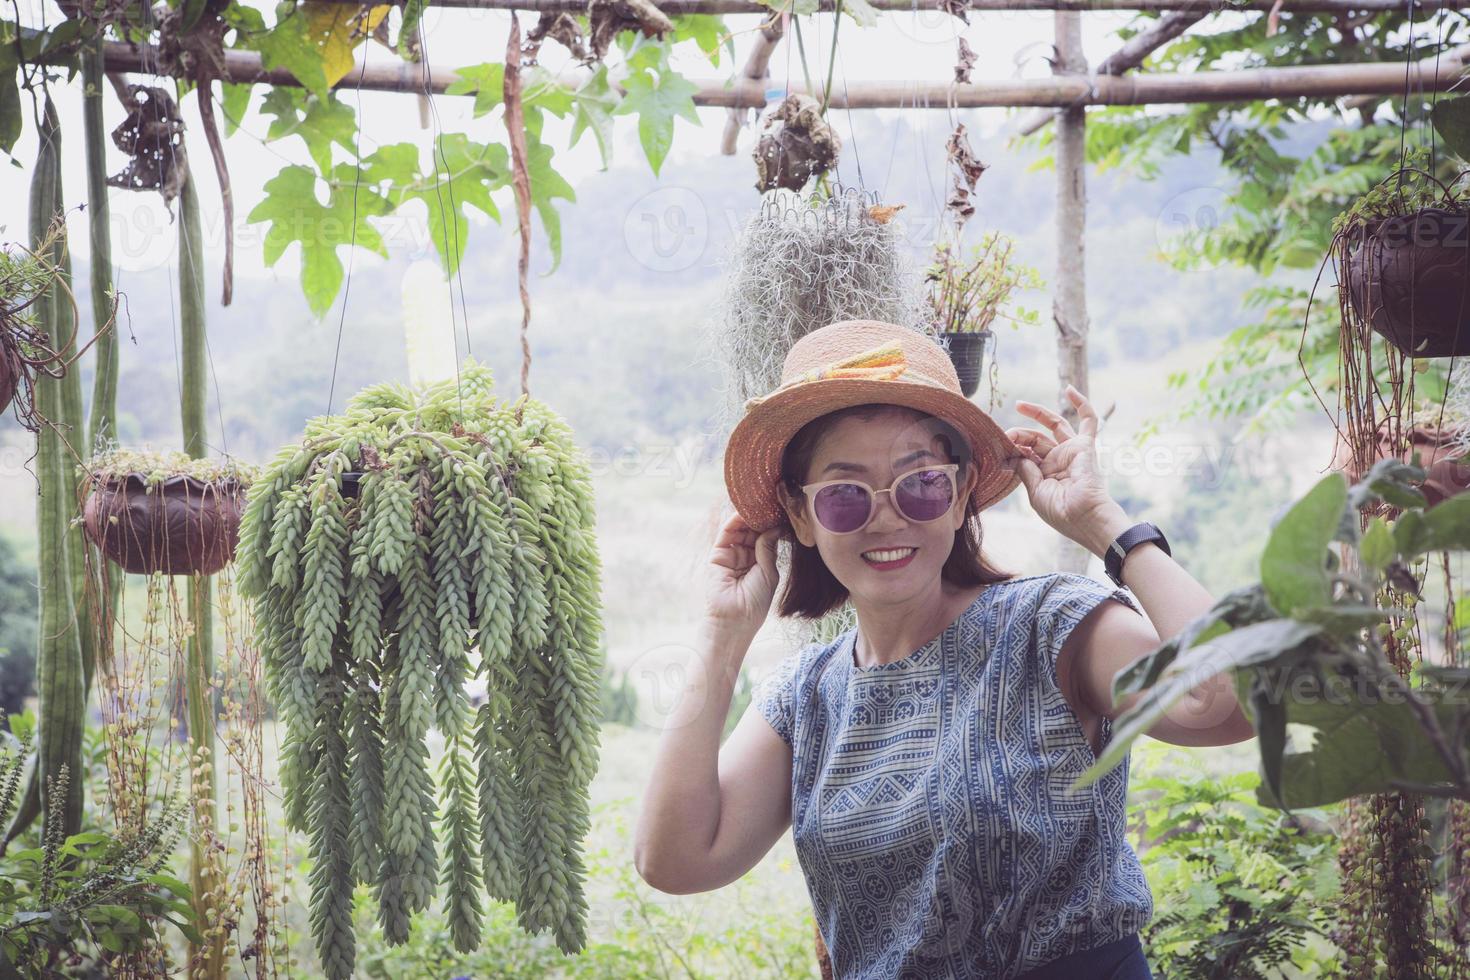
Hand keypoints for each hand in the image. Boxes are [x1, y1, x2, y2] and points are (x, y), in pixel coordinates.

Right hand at [703, 502, 780, 637]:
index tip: (783, 511)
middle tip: (773, 503)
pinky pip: (726, 534)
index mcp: (759, 563)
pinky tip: (746, 512)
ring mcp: (731, 555)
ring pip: (740, 530)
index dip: (773, 525)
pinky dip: (735, 521)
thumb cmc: (755, 603)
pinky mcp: (717, 555)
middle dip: (762, 518)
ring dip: (749, 517)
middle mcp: (745, 557)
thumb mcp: (768, 573)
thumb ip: (768, 548)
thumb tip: (774, 526)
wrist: (735, 620)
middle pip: (753, 531)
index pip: (765, 538)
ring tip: (761, 505)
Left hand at [1006, 385, 1130, 554]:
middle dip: (1019, 434)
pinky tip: (1069, 390)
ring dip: (1036, 413)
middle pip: (1035, 438)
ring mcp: (1071, 451)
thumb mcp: (1035, 492)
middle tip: (1006, 433)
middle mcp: (1058, 461)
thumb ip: (1025, 470)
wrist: (1084, 517)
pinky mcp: (1085, 445)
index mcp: (1045, 475)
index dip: (1013, 449)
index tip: (1003, 449)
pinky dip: (1081, 403)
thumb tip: (1016, 453)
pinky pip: (1088, 420)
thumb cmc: (1061, 512)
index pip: (1026, 454)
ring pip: (1053, 425)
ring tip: (1019, 405)